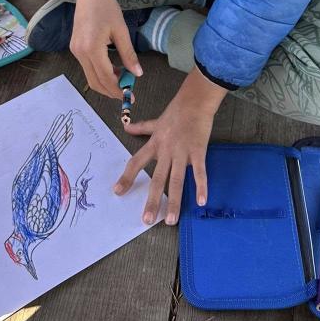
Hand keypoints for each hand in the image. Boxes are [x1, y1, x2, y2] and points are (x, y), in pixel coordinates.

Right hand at [70, 0, 142, 98]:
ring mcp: (75, 51)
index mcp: (92, 48)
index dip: (118, 89)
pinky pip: (88, 68)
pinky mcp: (75, 48)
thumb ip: (128, 54)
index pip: (106, 77)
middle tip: (128, 93)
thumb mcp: (121, 31)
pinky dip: (100, 74)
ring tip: (123, 81)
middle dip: (111, 91)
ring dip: (106, 83)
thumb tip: (138, 74)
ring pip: (90, 77)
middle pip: (95, 82)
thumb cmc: (107, 8)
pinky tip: (113, 69)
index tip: (131, 96)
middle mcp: (80, 53)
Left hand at [114, 67, 227, 225]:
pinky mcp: (198, 151)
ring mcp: (182, 152)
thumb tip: (126, 127)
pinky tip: (201, 202)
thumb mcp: (156, 121)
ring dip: (174, 201)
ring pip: (176, 180)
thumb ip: (142, 127)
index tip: (118, 192)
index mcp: (155, 144)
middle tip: (146, 220)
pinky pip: (199, 172)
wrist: (195, 100)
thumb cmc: (176, 111)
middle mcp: (166, 151)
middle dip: (152, 200)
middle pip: (157, 178)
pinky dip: (201, 186)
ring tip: (171, 220)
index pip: (136, 162)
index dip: (127, 177)